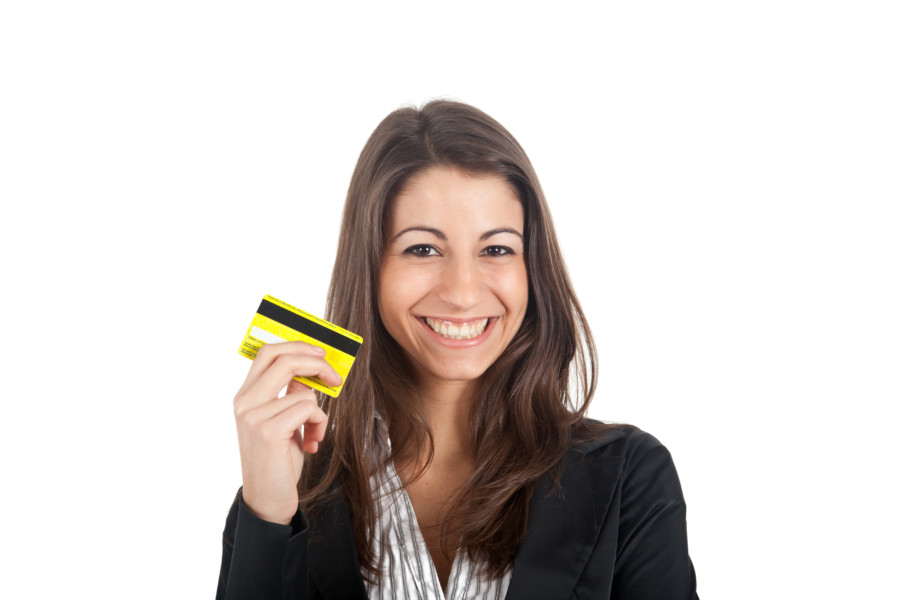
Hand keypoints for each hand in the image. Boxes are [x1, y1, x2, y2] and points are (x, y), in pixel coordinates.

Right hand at [232, 341, 341, 524]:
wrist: (267, 500)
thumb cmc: (279, 460)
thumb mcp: (284, 420)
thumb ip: (290, 394)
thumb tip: (311, 369)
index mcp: (245, 396)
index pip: (267, 352)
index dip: (297, 346)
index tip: (321, 352)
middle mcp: (245, 402)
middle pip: (283, 358)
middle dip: (316, 363)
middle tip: (335, 377)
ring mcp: (254, 416)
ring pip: (304, 391)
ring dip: (319, 412)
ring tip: (314, 432)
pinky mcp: (269, 431)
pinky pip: (309, 409)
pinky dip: (319, 424)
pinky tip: (312, 443)